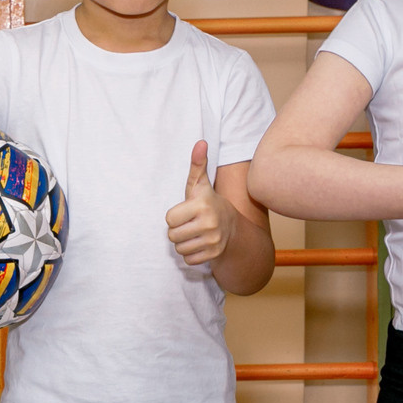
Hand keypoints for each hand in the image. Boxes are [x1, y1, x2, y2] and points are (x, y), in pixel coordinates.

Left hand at [163, 140, 234, 266]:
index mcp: (202, 205)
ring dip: (183, 242)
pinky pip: (188, 259)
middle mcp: (209, 223)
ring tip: (195, 233)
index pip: (169, 219)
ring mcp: (213, 241)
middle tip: (190, 223)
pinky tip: (200, 243)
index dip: (174, 216)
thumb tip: (200, 142)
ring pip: (179, 248)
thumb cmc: (209, 202)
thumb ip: (197, 164)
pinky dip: (191, 254)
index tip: (186, 212)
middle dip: (178, 230)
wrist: (233, 227)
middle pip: (172, 236)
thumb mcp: (201, 184)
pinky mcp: (214, 255)